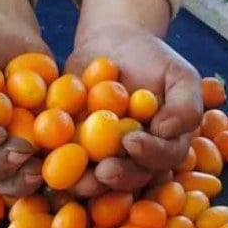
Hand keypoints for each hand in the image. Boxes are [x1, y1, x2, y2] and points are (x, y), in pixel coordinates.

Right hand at [0, 0, 49, 195]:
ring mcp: (3, 150)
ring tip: (40, 165)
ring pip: (9, 179)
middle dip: (3, 164)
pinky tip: (62, 158)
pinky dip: (50, 169)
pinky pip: (39, 167)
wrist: (2, 28)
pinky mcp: (31, 145)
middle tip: (24, 148)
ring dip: (24, 178)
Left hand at [65, 0, 201, 197]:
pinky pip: (63, 164)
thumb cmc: (151, 59)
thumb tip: (169, 130)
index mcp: (164, 147)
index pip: (163, 158)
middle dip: (117, 177)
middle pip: (130, 178)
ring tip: (72, 180)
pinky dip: (52, 166)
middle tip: (103, 170)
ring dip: (84, 184)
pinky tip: (42, 163)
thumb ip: (185, 103)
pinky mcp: (72, 152)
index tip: (133, 142)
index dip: (149, 155)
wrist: (112, 44)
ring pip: (96, 180)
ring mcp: (102, 160)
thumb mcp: (178, 73)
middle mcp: (135, 161)